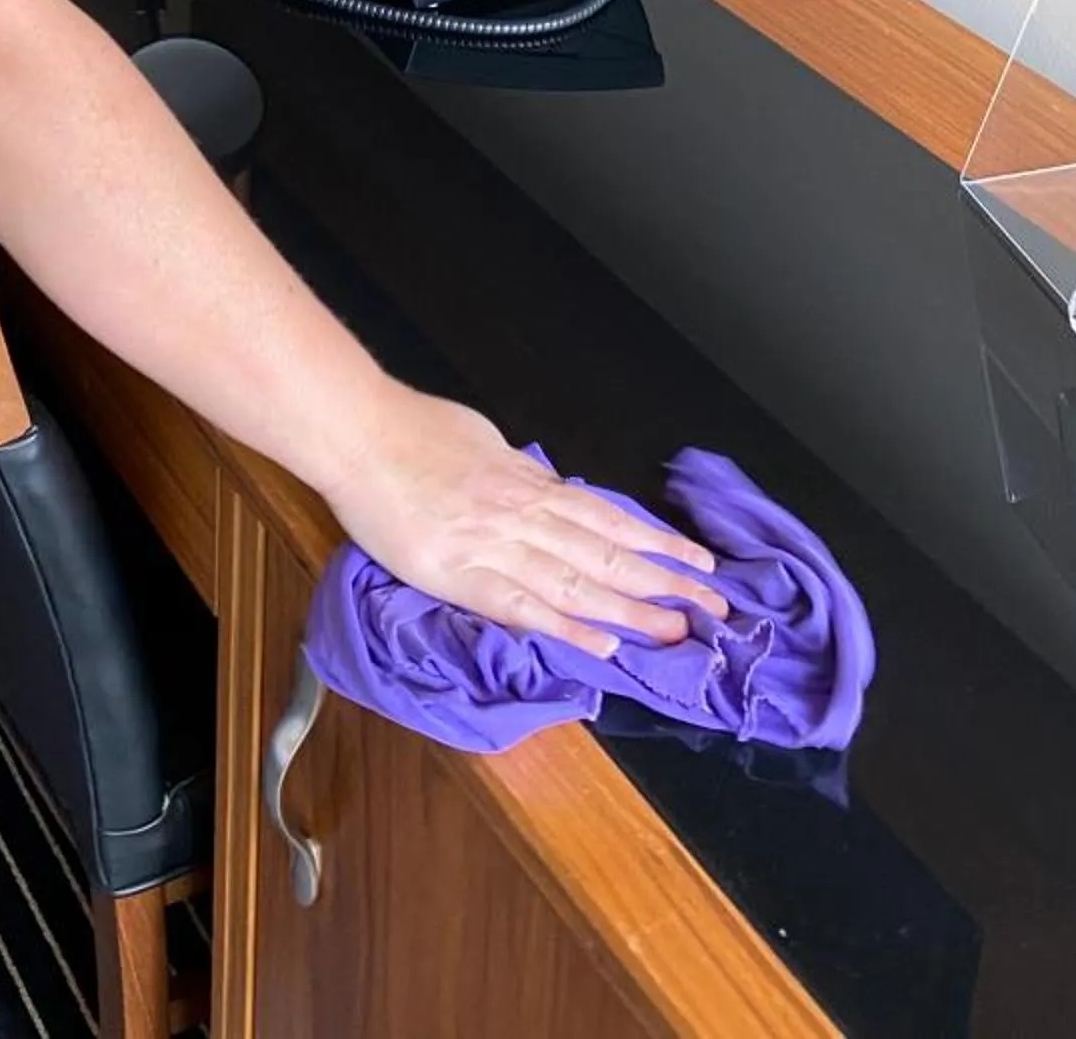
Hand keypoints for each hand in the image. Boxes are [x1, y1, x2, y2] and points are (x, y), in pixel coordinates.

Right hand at [325, 390, 727, 659]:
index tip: (700, 562)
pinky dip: (566, 628)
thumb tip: (543, 484)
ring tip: (678, 633)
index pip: (608, 519)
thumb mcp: (480, 439)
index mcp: (529, 483)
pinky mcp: (462, 575)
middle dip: (664, 583)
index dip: (657, 543)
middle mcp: (524, 516)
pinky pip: (523, 607)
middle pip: (607, 554)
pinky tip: (603, 647)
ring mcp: (496, 546)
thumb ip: (515, 470)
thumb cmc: (412, 429)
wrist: (359, 435)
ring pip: (578, 583)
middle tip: (716, 608)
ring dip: (631, 611)